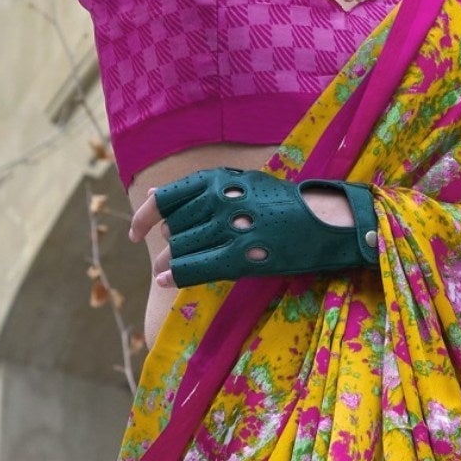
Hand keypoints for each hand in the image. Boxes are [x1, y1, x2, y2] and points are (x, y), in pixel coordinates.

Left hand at [134, 167, 379, 287]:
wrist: (323, 219)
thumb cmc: (279, 203)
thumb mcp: (237, 183)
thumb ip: (195, 190)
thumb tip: (151, 193)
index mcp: (217, 179)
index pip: (166, 198)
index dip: (145, 217)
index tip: (137, 233)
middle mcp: (220, 200)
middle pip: (174, 228)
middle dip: (165, 246)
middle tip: (162, 259)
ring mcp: (231, 228)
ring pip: (182, 249)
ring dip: (168, 262)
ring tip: (165, 270)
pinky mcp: (244, 255)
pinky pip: (198, 267)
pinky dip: (178, 275)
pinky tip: (167, 281)